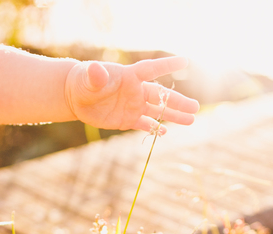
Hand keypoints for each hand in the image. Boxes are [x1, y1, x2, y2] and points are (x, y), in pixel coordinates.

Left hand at [65, 56, 198, 133]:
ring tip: (191, 120)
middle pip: (161, 96)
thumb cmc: (83, 81)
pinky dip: (155, 129)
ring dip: (173, 116)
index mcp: (130, 76)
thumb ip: (96, 75)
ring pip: (157, 111)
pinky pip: (145, 124)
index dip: (167, 65)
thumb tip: (96, 70)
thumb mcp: (89, 78)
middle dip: (178, 102)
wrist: (77, 97)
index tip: (185, 61)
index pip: (152, 69)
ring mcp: (134, 105)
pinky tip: (166, 132)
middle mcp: (136, 91)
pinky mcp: (128, 119)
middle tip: (196, 107)